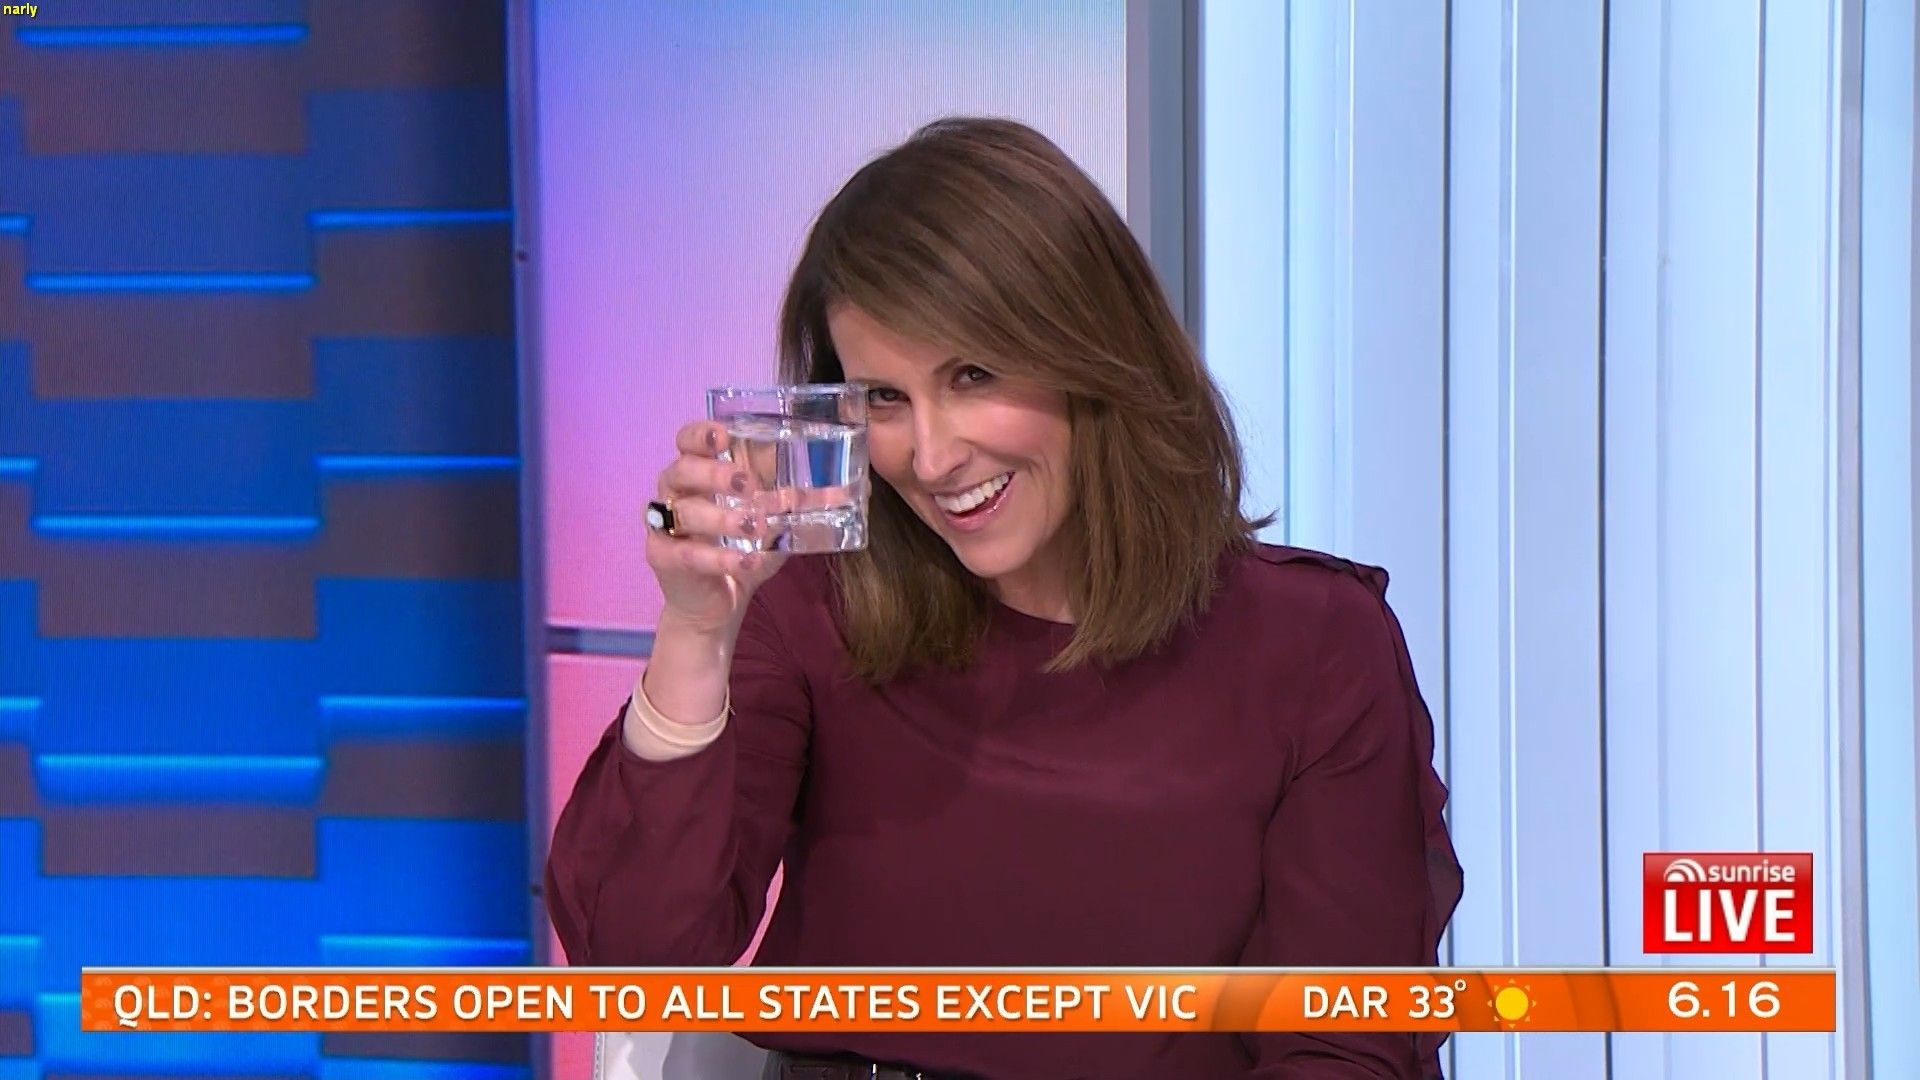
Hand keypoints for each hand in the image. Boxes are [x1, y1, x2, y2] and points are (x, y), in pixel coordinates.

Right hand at [644, 420, 787, 633]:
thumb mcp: (772, 524)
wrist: (716, 604)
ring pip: (685, 512)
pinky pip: (687, 554)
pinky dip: (719, 558)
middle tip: (749, 484)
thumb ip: (795, 505)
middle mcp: (675, 494)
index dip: (700, 434)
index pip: (687, 441)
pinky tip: (746, 562)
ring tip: (755, 526)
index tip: (724, 436)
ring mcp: (664, 526)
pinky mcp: (662, 558)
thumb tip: (841, 493)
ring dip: (722, 518)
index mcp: (697, 474)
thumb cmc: (739, 551)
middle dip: (714, 474)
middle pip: (682, 470)